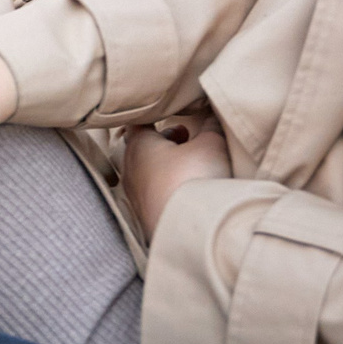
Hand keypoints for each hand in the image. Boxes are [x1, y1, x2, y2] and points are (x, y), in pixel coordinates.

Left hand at [123, 115, 230, 240]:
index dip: (156, 113)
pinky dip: (170, 189)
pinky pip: (156, 197)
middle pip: (143, 148)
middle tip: (187, 137)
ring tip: (192, 164)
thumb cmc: (194, 180)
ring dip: (168, 167)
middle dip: (165, 141)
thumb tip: (211, 111)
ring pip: (149, 174)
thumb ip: (211, 124)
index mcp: (138, 146)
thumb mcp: (211, 144)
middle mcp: (131, 171)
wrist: (191, 234)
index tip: (172, 109)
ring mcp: (136, 199)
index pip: (139, 121)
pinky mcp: (147, 221)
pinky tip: (189, 193)